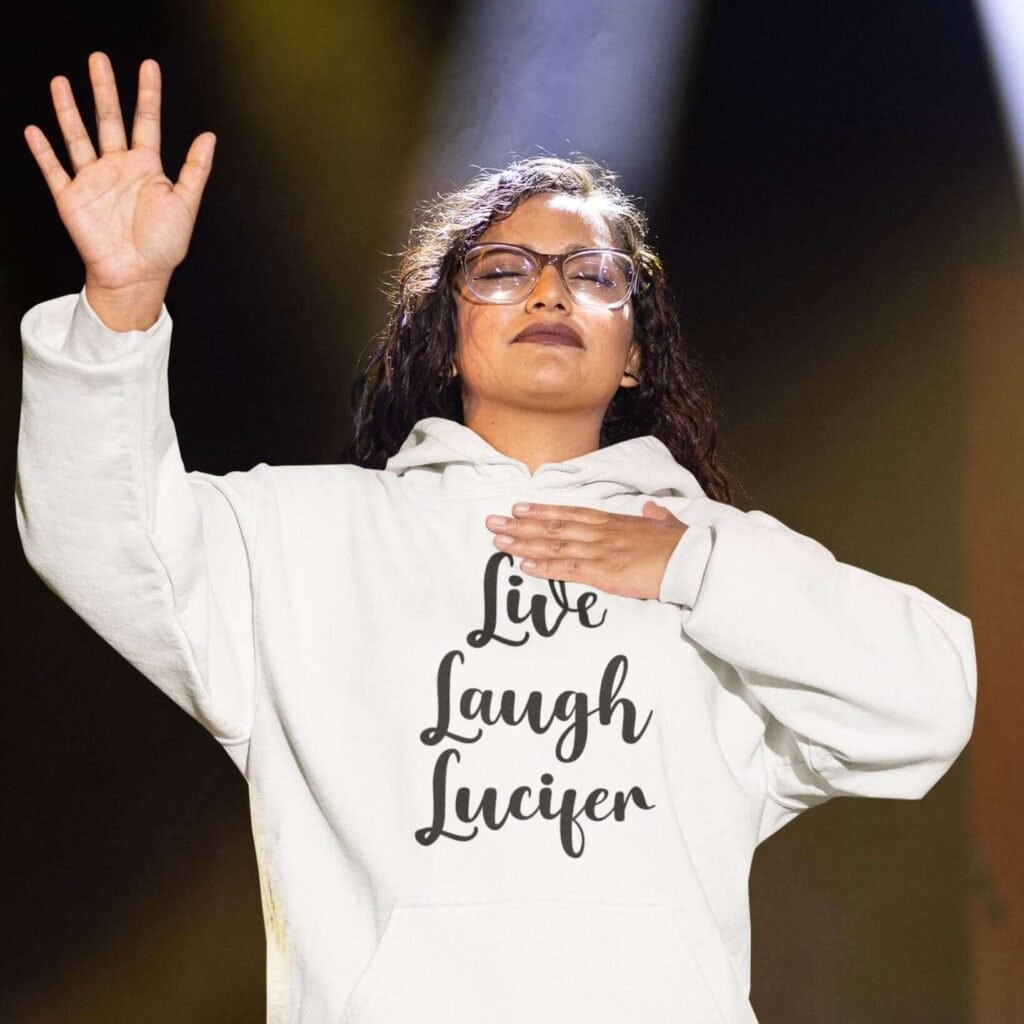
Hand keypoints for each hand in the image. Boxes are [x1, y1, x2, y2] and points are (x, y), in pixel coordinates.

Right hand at [23, 52, 215, 328]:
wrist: (138, 275)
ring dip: (69, 110)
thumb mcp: (186, 204)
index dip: (148, 94)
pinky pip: (55, 170)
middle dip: (104, 89)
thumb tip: (209, 136)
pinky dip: (43, 151)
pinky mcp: (72, 198)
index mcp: (147, 168)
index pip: (147, 122)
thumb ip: (196, 169)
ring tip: (61, 81)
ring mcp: (93, 180)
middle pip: (109, 120)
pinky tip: (35, 130)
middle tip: (99, 59)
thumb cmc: (164, 246)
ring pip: (78, 136)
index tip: (148, 66)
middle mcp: (118, 168)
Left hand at [484, 500, 686, 599]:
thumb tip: (653, 509)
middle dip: (520, 526)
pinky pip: (567, 570)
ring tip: (498, 541)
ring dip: (523, 544)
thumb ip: (656, 518)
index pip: (570, 514)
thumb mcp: (667, 524)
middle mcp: (601, 533)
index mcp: (614, 522)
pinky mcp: (604, 574)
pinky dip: (543, 568)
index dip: (542, 512)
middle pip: (553, 528)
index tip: (518, 508)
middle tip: (492, 522)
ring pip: (554, 546)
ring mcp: (600, 552)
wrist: (692, 560)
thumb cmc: (682, 544)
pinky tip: (523, 566)